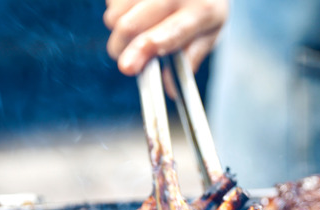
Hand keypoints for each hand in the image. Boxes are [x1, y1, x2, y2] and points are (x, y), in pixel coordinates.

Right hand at [104, 0, 227, 75]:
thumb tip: (169, 90)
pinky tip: (135, 9)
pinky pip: (110, 1)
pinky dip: (116, 11)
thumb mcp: (209, 33)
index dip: (146, 49)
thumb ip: (189, 60)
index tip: (128, 67)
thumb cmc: (203, 7)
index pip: (171, 32)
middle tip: (126, 62)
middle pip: (130, 26)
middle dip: (120, 50)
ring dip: (118, 30)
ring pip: (114, 15)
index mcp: (202, 11)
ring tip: (138, 28)